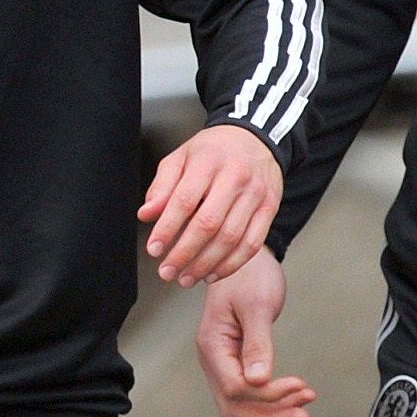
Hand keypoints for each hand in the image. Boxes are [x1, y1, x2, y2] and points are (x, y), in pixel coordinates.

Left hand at [140, 123, 281, 287]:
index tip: (154, 249)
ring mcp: (256, 194)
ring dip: (206, 264)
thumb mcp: (181, 157)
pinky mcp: (270, 208)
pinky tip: (214, 272)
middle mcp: (235, 177)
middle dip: (185, 253)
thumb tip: (147, 214)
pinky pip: (252, 243)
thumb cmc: (214, 151)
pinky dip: (232, 264)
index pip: (184, 200)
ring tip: (187, 278)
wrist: (256, 138)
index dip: (167, 229)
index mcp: (208, 162)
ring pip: (231, 238)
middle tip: (167, 271)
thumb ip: (162, 186)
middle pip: (208, 224)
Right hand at [194, 250, 312, 416]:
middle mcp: (213, 360)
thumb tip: (258, 380)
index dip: (269, 394)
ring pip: (240, 405)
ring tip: (305, 406)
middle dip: (270, 415)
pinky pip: (248, 393)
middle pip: (234, 407)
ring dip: (272, 412)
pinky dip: (270, 400)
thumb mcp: (257, 306)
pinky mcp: (235, 362)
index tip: (300, 385)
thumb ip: (257, 344)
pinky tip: (294, 396)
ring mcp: (222, 363)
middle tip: (305, 411)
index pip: (236, 388)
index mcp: (212, 346)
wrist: (246, 259)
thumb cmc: (250, 276)